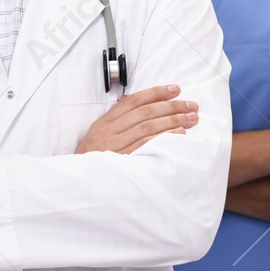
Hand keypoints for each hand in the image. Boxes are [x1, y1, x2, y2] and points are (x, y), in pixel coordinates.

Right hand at [75, 85, 197, 154]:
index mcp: (105, 122)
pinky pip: (146, 145)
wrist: (78, 181)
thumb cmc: (91, 158)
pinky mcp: (122, 161)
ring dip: (172, 121)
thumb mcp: (98, 135)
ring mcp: (115, 146)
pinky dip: (164, 138)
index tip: (175, 89)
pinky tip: (179, 134)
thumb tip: (139, 104)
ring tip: (191, 118)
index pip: (133, 101)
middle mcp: (109, 131)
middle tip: (191, 105)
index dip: (156, 93)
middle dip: (171, 106)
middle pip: (144, 112)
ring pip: (147, 127)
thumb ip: (117, 120)